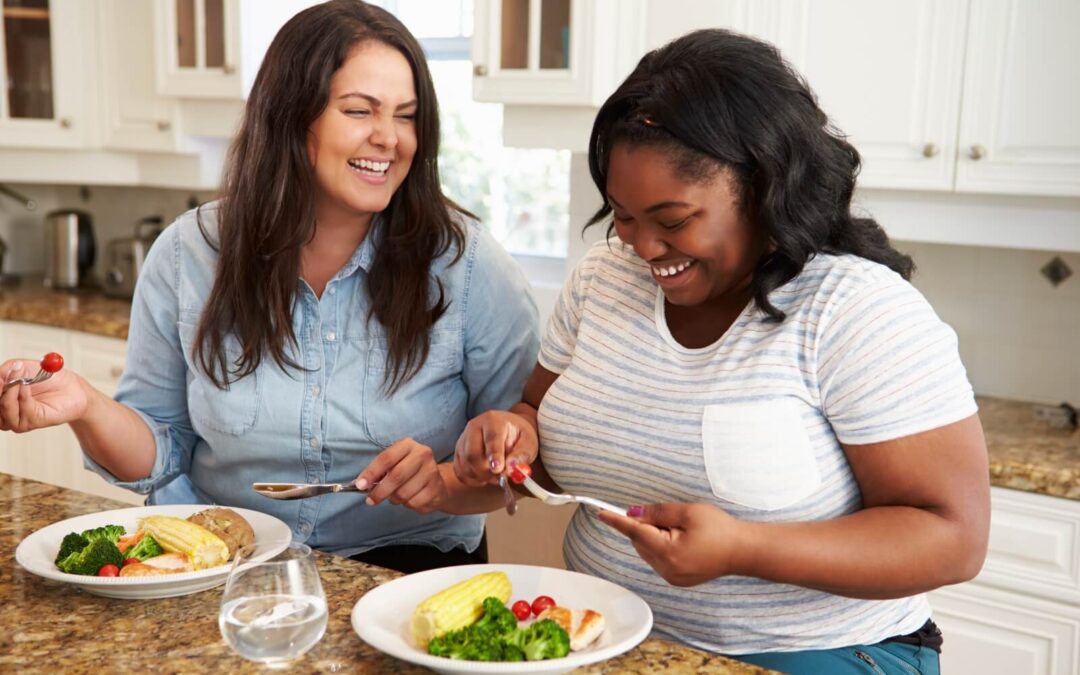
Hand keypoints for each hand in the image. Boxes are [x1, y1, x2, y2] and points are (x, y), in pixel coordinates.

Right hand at [0, 359, 88, 432]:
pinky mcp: (30, 422)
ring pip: (3, 410)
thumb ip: (5, 372)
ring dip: (10, 393)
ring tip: (21, 380)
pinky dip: (22, 397)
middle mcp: (3, 410)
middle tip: (4, 379)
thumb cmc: (47, 377)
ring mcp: (15, 418)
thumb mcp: (22, 367)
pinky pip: (21, 411)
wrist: (73, 388)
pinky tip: (27, 386)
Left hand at [354, 437, 446, 512]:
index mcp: (407, 445)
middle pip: (396, 476)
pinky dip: (407, 504)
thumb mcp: (394, 464)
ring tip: (396, 496)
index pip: (386, 458)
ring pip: (404, 493)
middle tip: (370, 501)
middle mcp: (422, 454)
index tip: (360, 485)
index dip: (371, 473)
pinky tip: (410, 498)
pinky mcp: (436, 488)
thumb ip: (379, 472)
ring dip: (394, 499)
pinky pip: (414, 503)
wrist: (436, 482)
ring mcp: (431, 471)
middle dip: (379, 492)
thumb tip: (360, 484)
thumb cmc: (408, 471)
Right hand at [452, 410, 537, 487]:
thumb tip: (510, 468)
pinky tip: (484, 477)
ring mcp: (463, 438)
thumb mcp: (529, 442)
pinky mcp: (458, 451)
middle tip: (501, 479)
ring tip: (496, 476)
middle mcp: (474, 427)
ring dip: (481, 477)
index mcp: (493, 420)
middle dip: (486, 472)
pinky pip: (460, 471)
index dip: (494, 455)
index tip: (498, 470)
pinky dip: (472, 479)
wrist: (509, 430)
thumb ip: (522, 455)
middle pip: (472, 454)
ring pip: (465, 465)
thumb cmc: (519, 436)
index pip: (491, 438)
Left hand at [597, 503, 742, 586]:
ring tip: (680, 529)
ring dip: (653, 537)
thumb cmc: (720, 529)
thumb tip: (634, 513)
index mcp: (669, 552)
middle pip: (640, 542)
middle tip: (668, 516)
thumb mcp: (688, 512)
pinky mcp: (677, 579)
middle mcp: (667, 569)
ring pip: (647, 551)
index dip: (617, 521)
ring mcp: (672, 577)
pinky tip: (681, 540)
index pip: (635, 532)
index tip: (601, 513)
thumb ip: (658, 512)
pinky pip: (658, 559)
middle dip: (645, 525)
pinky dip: (661, 546)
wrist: (743, 551)